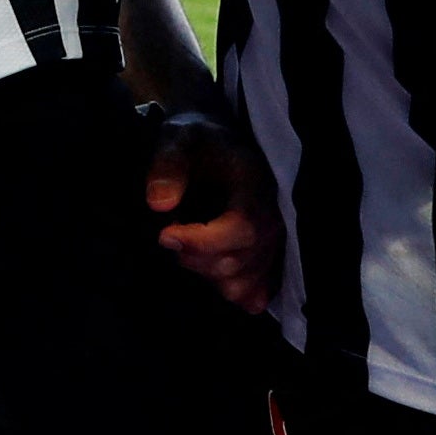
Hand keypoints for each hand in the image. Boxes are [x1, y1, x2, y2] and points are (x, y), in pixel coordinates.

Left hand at [146, 109, 279, 312]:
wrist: (219, 146)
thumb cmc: (198, 143)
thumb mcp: (177, 137)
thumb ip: (167, 165)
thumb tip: (159, 204)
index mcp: (255, 182)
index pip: (243, 227)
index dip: (202, 242)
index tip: (165, 235)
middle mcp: (274, 216)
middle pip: (237, 261)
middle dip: (193, 257)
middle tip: (170, 234)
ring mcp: (277, 243)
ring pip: (241, 285)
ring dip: (205, 274)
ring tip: (190, 246)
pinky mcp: (271, 263)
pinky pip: (252, 297)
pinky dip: (226, 288)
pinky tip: (210, 265)